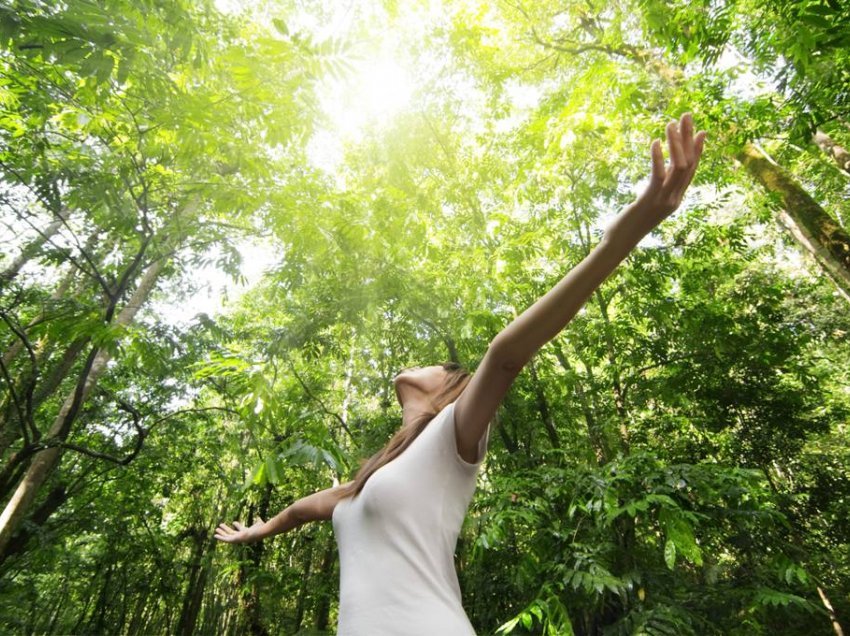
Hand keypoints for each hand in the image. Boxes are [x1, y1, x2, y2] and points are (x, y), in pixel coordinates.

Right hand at [214, 517, 264, 544]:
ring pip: (228, 536)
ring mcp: (238, 538)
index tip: (234, 522)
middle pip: (232, 533)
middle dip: (226, 529)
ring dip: (222, 533)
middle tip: (221, 525)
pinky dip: (220, 537)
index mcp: (246, 532)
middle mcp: (241, 536)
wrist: (260, 532)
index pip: (240, 529)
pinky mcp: (235, 540)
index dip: (237, 525)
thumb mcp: (259, 523)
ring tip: (216, 529)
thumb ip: (258, 520)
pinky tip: (215, 535)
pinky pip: (226, 539)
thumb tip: (258, 517)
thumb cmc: (261, 528)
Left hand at [608, 112, 706, 241]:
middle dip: (688, 138)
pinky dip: (658, 157)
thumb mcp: (647, 203)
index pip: (692, 170)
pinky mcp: (649, 200)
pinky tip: (654, 142)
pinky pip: (658, 175)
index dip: (698, 150)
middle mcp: (674, 198)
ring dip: (675, 143)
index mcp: (676, 199)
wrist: (619, 242)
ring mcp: (664, 200)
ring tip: (670, 124)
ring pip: (678, 166)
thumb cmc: (629, 223)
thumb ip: (656, 189)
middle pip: (688, 163)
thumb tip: (660, 175)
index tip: (701, 131)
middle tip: (687, 116)